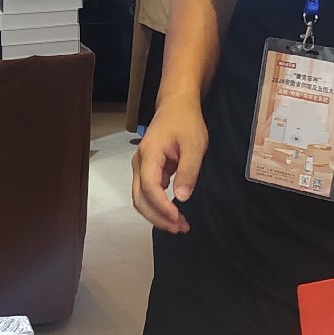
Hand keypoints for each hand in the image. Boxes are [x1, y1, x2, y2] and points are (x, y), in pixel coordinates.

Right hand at [131, 98, 209, 232]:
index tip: (178, 217)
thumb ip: (188, 171)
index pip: (150, 188)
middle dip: (158, 217)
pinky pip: (147, 194)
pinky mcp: (147, 170)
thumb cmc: (185, 122)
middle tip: (179, 228)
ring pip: (141, 199)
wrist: (176, 106)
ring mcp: (141, 167)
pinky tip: (173, 213)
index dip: (162, 206)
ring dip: (157, 215)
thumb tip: (182, 197)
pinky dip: (158, 206)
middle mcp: (139, 163)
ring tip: (178, 225)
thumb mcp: (194, 145)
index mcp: (149, 154)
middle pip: (140, 198)